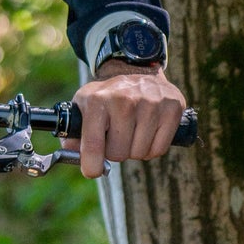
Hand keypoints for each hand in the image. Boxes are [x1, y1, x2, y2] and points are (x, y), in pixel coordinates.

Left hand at [67, 59, 186, 178]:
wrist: (136, 71)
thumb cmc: (106, 96)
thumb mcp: (83, 105)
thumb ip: (73, 133)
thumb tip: (72, 156)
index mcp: (98, 100)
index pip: (93, 143)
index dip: (91, 163)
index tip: (92, 171)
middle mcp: (124, 100)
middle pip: (118, 153)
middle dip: (115, 151)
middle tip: (115, 137)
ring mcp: (150, 103)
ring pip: (139, 153)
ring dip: (134, 150)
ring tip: (131, 131)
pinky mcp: (172, 108)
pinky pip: (159, 149)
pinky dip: (151, 149)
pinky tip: (146, 133)